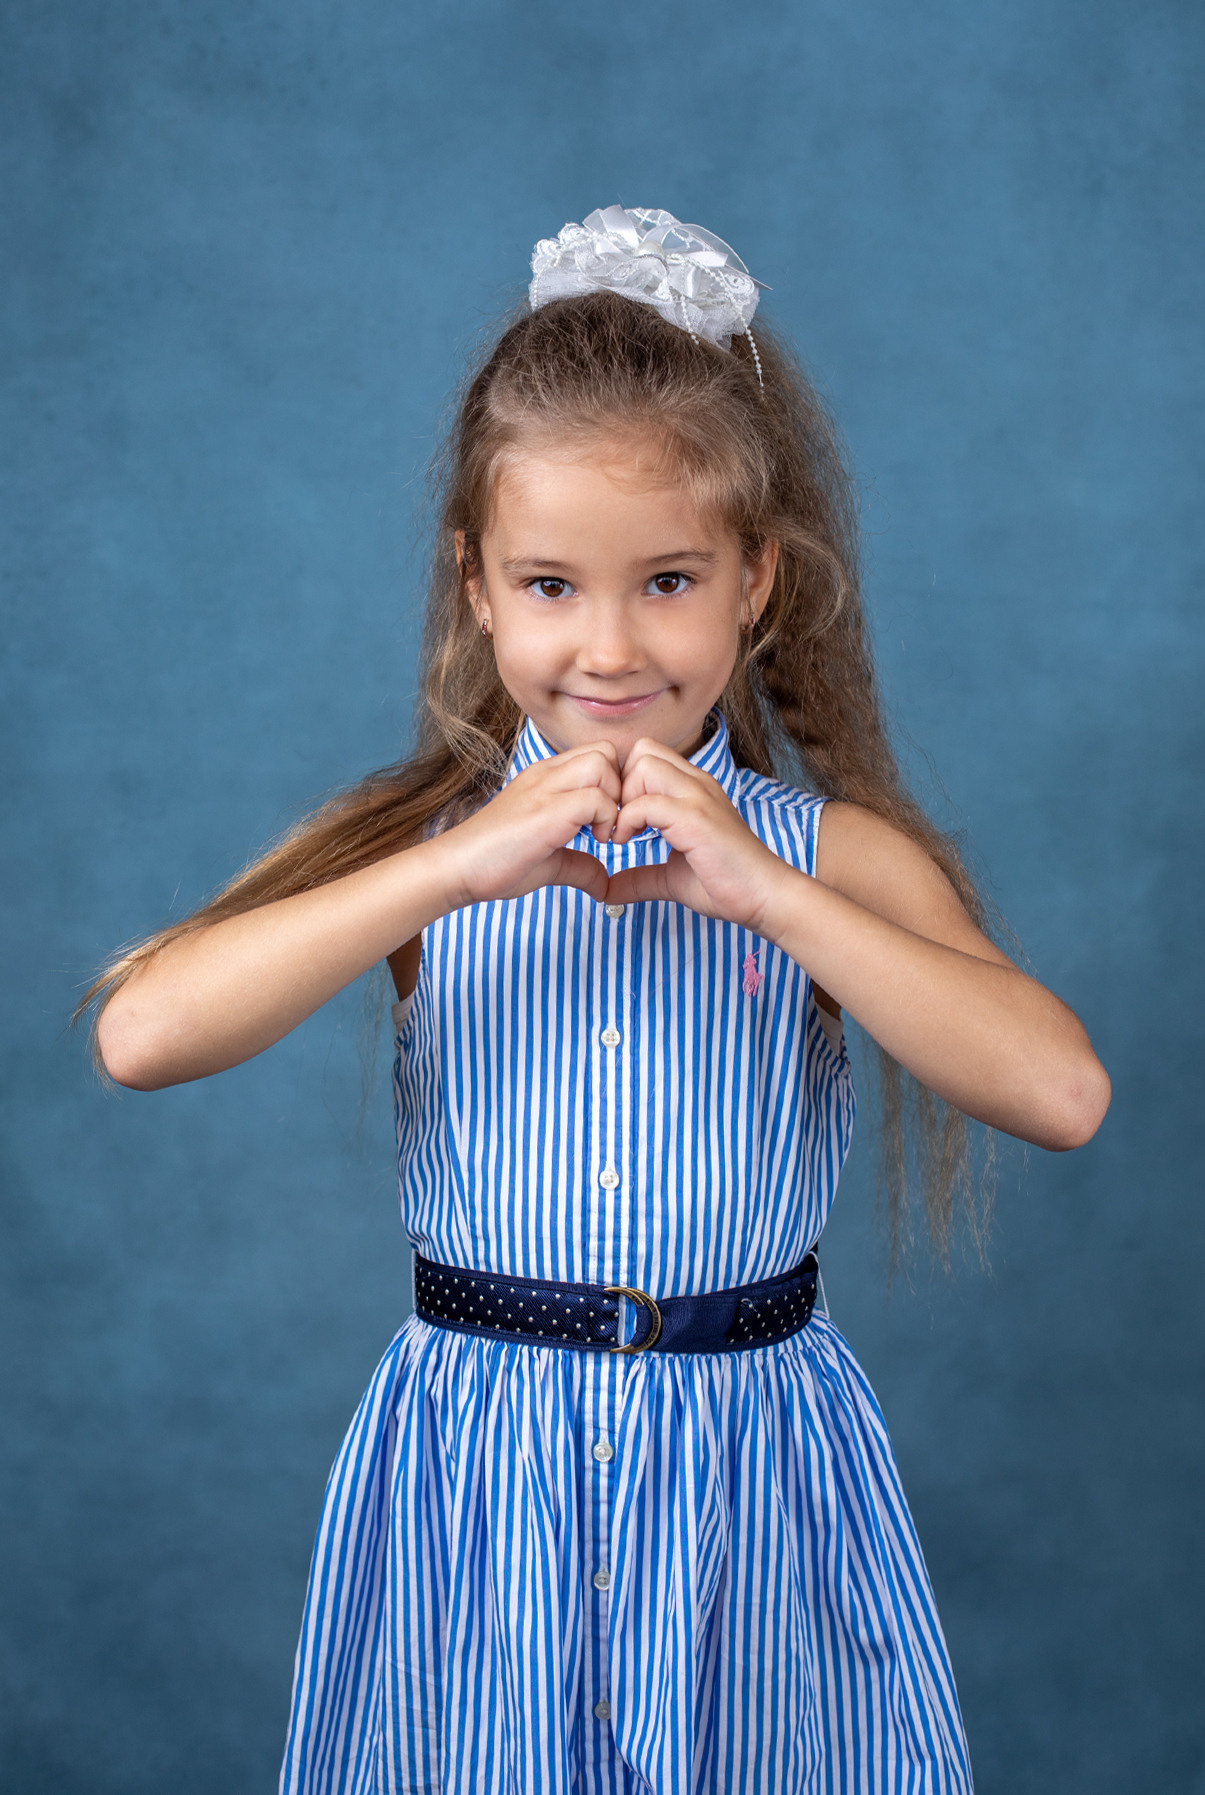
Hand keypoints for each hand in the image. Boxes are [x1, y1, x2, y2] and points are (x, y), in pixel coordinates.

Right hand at [439, 741, 620, 906]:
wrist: (456, 869)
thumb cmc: (495, 863)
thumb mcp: (550, 863)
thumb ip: (580, 866)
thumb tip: (605, 885)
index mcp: (546, 778)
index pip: (598, 754)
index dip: (615, 785)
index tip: (609, 821)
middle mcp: (546, 774)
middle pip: (607, 750)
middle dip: (621, 786)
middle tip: (611, 823)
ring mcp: (544, 788)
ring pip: (604, 764)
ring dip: (614, 799)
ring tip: (601, 832)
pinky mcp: (545, 810)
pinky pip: (596, 797)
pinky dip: (606, 819)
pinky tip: (594, 842)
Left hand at [605, 738, 790, 929]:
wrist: (765, 897)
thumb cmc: (726, 885)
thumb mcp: (671, 877)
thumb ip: (640, 877)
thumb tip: (607, 891)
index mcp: (693, 789)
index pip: (647, 753)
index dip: (623, 781)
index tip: (619, 818)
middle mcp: (697, 784)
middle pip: (641, 750)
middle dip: (620, 783)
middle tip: (618, 821)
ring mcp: (698, 797)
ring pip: (643, 765)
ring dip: (624, 798)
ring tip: (624, 833)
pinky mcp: (696, 818)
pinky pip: (647, 802)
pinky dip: (628, 821)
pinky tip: (627, 843)